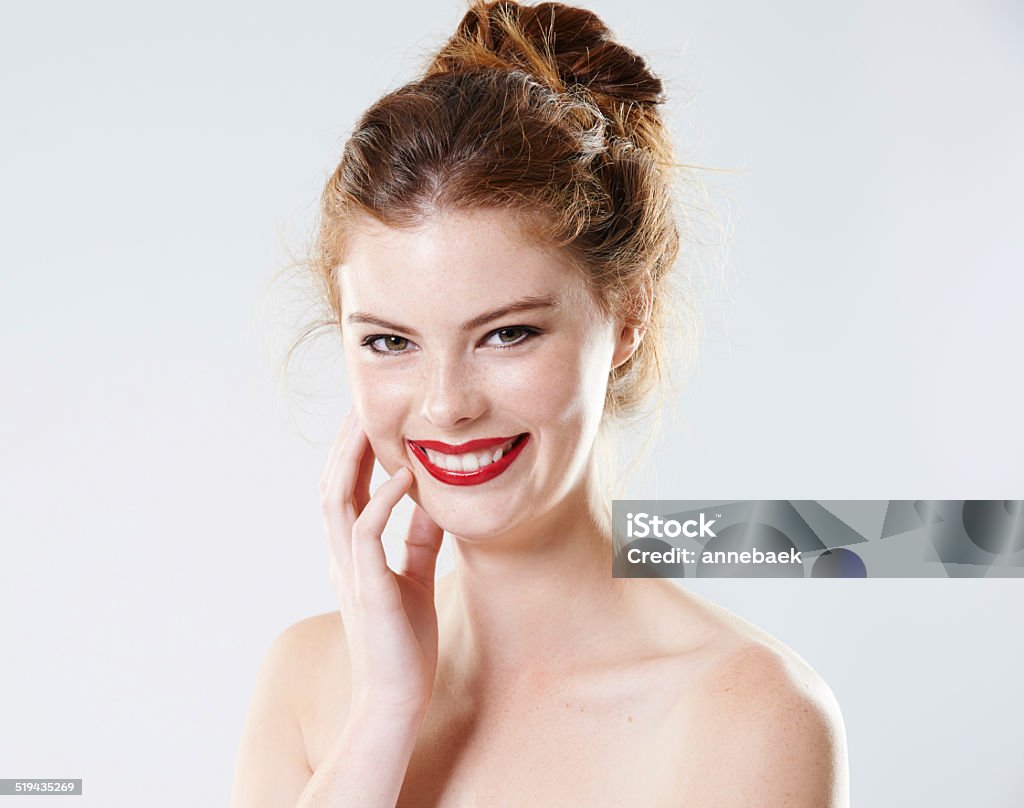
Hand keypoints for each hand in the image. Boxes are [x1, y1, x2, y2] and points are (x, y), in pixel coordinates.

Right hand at [319, 408, 443, 721]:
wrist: (397, 698)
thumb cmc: (406, 642)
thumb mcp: (415, 576)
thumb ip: (418, 539)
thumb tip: (431, 499)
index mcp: (352, 553)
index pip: (346, 490)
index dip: (353, 452)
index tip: (369, 415)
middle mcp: (342, 556)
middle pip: (332, 484)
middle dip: (346, 442)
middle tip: (362, 402)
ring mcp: (350, 571)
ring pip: (337, 500)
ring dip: (352, 459)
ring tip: (371, 422)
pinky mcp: (368, 588)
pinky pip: (366, 532)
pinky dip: (382, 499)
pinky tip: (404, 475)